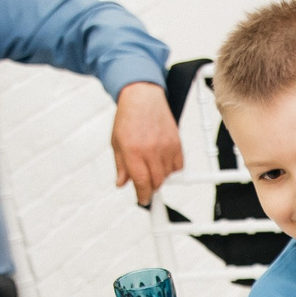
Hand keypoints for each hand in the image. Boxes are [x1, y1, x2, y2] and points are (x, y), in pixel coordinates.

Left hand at [111, 81, 184, 204]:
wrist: (143, 97)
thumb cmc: (128, 118)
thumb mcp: (116, 142)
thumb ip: (120, 165)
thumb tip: (122, 183)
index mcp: (132, 150)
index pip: (141, 182)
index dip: (142, 195)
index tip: (142, 199)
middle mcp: (150, 150)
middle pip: (157, 182)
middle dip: (150, 187)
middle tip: (145, 183)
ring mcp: (165, 146)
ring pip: (168, 175)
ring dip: (161, 176)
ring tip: (152, 166)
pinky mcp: (176, 143)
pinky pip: (179, 165)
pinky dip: (172, 168)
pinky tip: (162, 161)